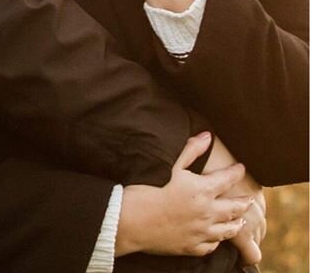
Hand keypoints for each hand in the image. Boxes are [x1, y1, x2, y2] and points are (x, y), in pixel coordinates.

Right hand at [116, 132, 251, 257]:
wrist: (132, 220)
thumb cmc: (149, 188)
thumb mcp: (170, 165)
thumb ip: (191, 150)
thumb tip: (207, 136)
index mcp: (202, 190)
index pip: (227, 179)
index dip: (236, 172)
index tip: (241, 168)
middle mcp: (207, 213)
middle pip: (234, 208)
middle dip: (244, 202)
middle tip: (250, 199)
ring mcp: (201, 232)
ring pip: (228, 230)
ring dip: (236, 223)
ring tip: (240, 220)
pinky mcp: (191, 247)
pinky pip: (212, 245)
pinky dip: (218, 240)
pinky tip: (217, 237)